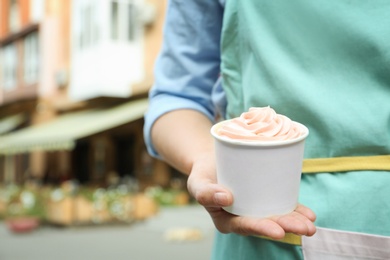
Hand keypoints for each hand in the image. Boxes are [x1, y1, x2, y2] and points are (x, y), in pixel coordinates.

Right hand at [187, 152, 316, 239]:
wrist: (212, 159)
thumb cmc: (203, 173)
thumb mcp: (197, 182)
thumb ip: (205, 193)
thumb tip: (226, 198)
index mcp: (226, 220)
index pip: (244, 226)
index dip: (261, 229)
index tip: (278, 230)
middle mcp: (244, 217)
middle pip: (265, 223)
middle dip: (286, 226)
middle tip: (305, 228)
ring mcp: (256, 208)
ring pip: (276, 216)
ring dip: (295, 220)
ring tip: (311, 223)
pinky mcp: (265, 197)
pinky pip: (281, 204)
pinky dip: (295, 209)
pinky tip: (309, 213)